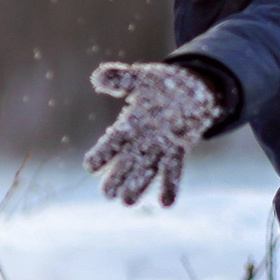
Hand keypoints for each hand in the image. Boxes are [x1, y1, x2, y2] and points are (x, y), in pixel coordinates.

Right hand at [84, 62, 221, 206]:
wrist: (188, 89)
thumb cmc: (159, 84)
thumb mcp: (140, 78)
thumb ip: (120, 78)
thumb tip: (98, 76)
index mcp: (129, 124)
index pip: (112, 141)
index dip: (102, 153)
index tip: (90, 166)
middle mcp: (141, 140)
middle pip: (126, 161)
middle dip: (117, 177)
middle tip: (107, 195)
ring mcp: (160, 147)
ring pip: (146, 170)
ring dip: (137, 185)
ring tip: (127, 202)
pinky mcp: (178, 150)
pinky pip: (173, 170)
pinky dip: (170, 185)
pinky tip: (167, 203)